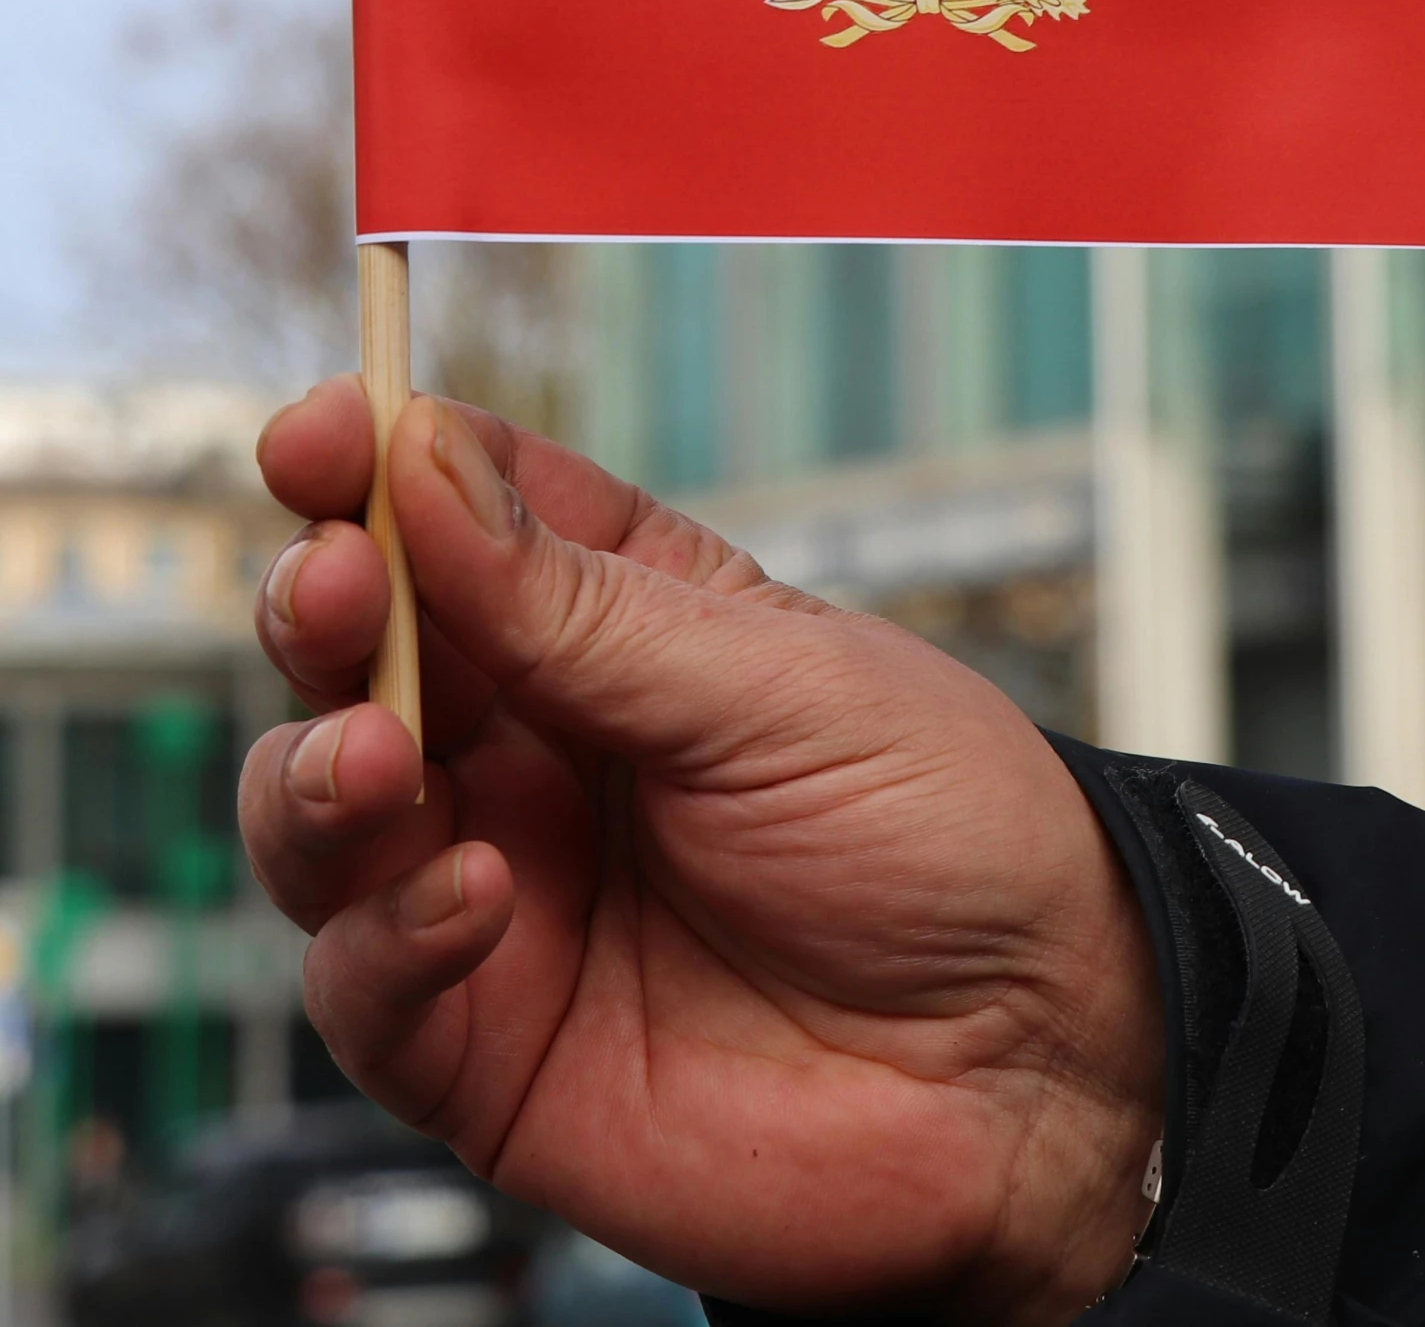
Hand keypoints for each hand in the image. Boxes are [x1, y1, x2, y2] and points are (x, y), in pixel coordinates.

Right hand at [240, 381, 1161, 1323]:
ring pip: (314, 807)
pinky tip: (474, 896)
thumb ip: (581, 604)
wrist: (1032, 1068)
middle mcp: (534, 741)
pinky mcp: (482, 1039)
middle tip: (339, 584)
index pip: (458, 509)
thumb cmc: (942, 835)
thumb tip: (420, 459)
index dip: (378, 462)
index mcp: (613, 614)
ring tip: (380, 757)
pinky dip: (388, 932)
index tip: (323, 433)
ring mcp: (496, 885)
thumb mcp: (777, 686)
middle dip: (325, 605)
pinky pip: (364, 980)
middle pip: (359, 647)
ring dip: (317, 768)